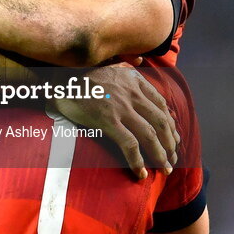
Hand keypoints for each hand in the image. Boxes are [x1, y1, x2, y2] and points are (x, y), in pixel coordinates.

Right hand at [52, 62, 178, 179]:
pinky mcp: (108, 121)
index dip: (170, 124)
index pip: (161, 105)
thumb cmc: (81, 75)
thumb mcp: (109, 63)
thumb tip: (143, 59)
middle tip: (173, 158)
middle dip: (170, 143)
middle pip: (160, 121)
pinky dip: (138, 161)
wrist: (58, 80)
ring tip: (165, 169)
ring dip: (161, 155)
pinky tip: (141, 173)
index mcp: (134, 79)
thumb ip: (127, 63)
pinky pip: (129, 145)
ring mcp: (120, 107)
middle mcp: (131, 92)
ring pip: (150, 135)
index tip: (174, 138)